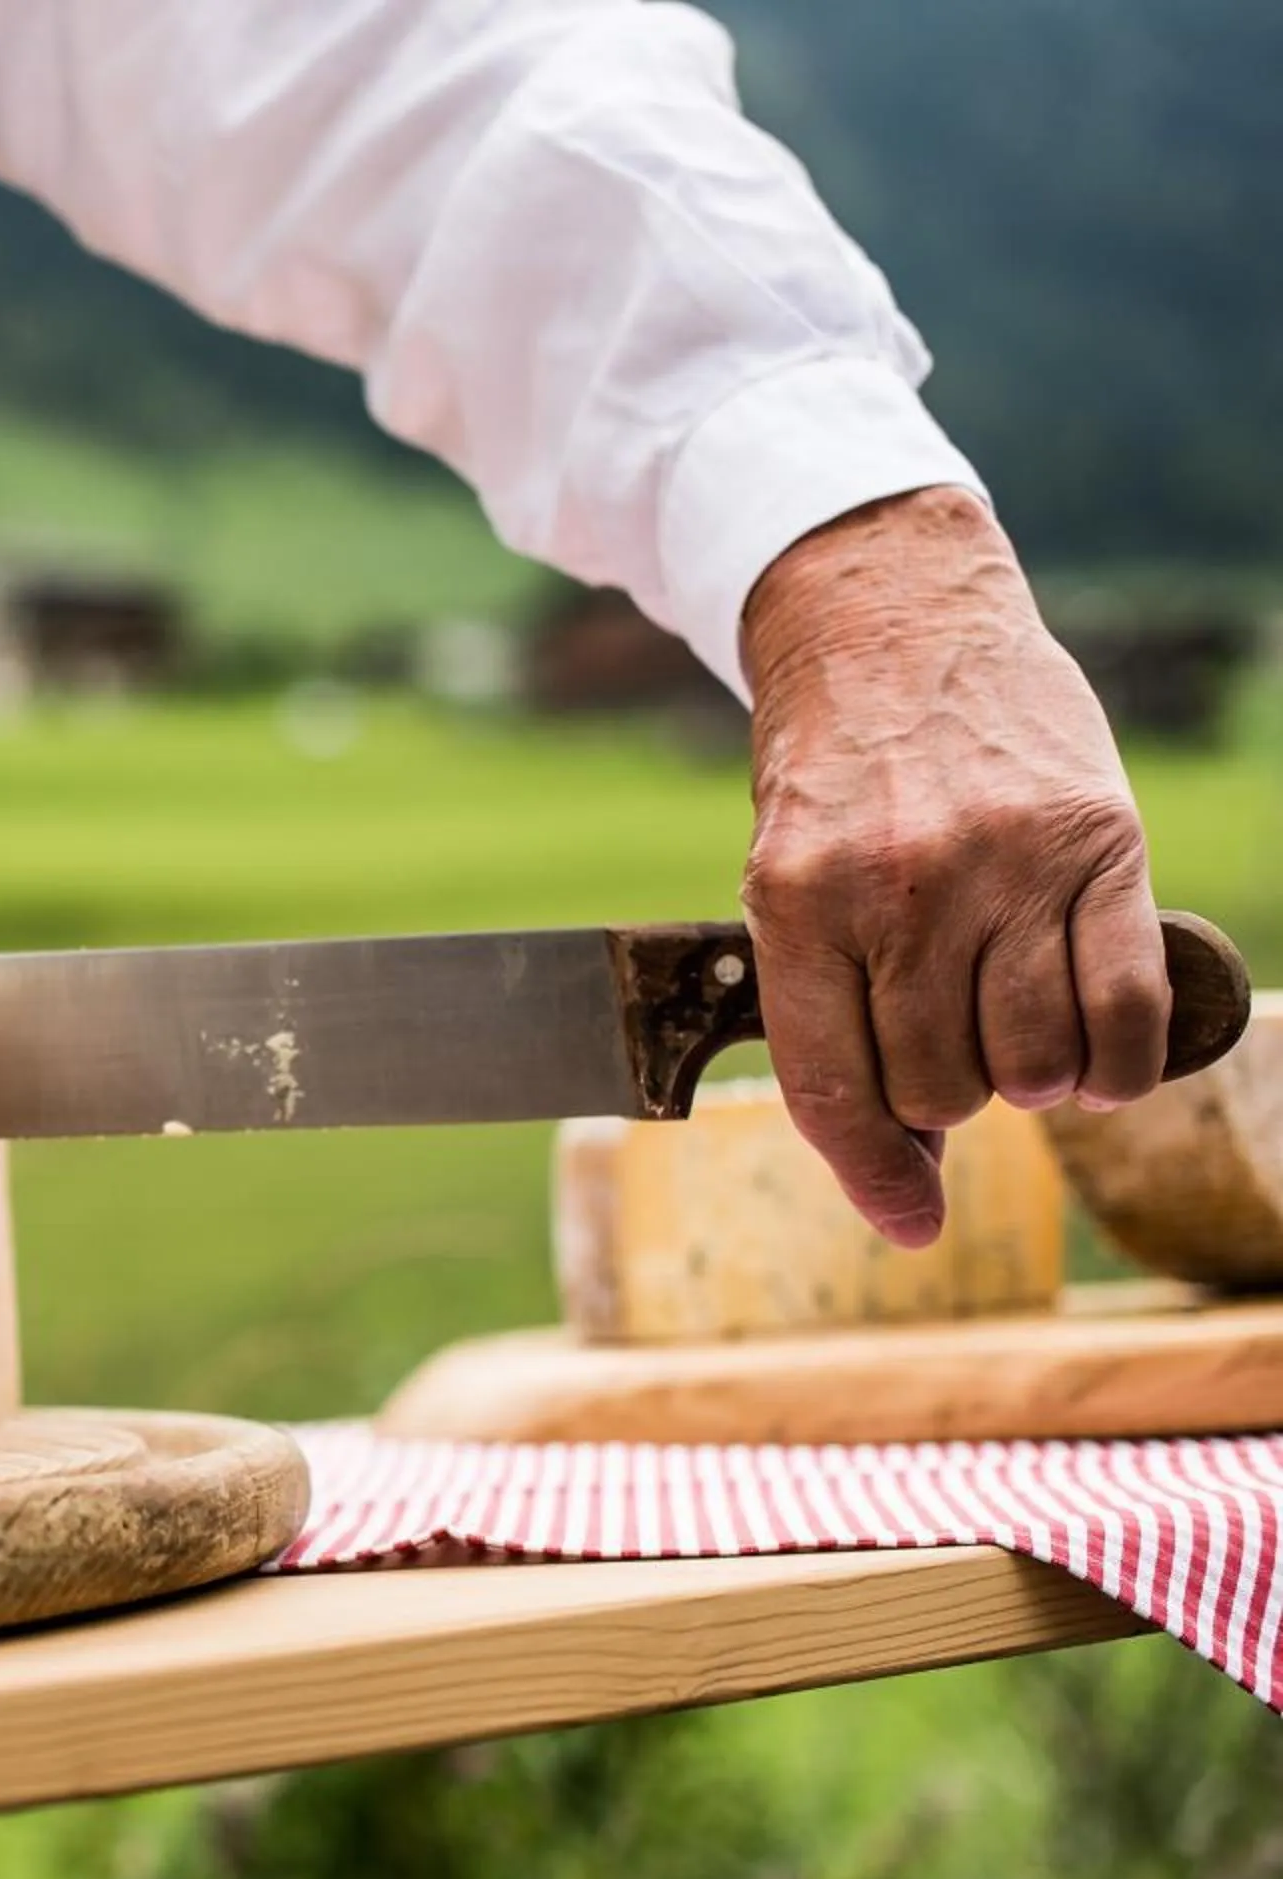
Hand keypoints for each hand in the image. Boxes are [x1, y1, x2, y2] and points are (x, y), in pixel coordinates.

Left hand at [737, 486, 1167, 1246]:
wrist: (891, 621)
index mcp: (798, 905)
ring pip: (1033, 1061)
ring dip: (1032, 1080)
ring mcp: (1002, 866)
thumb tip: (901, 1149)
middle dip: (948, 1098)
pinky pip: (1124, 1007)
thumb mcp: (787, 876)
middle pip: (941, 1086)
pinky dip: (1118, 1062)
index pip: (834, 1088)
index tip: (908, 1224)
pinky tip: (1097, 1060)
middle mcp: (899, 890)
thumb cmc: (834, 772)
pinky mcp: (1096, 842)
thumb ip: (831, 1000)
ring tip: (1015, 1031)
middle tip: (951, 1049)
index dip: (872, 1176)